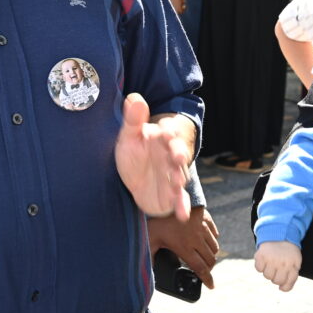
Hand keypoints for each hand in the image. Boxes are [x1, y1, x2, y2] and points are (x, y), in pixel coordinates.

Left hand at [115, 94, 191, 220]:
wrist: (138, 177)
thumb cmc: (135, 152)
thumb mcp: (130, 136)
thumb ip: (133, 119)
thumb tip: (134, 97)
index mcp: (162, 139)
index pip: (167, 133)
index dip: (168, 133)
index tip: (165, 131)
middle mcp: (171, 155)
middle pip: (177, 154)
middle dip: (178, 156)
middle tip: (177, 158)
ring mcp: (173, 174)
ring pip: (179, 176)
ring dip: (179, 179)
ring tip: (177, 184)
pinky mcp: (173, 193)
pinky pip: (180, 200)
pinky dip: (182, 206)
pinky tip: (183, 215)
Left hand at [147, 206, 219, 287]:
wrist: (166, 193)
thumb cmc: (155, 217)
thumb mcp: (149, 238)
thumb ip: (149, 257)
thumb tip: (147, 273)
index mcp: (184, 246)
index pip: (200, 268)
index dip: (207, 279)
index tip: (211, 286)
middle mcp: (196, 238)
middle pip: (210, 259)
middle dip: (209, 268)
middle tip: (205, 272)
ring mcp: (202, 227)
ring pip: (214, 247)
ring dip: (211, 255)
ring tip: (205, 258)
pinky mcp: (205, 217)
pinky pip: (215, 232)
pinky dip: (213, 240)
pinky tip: (206, 241)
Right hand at [254, 241, 301, 291]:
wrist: (280, 232)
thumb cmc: (288, 251)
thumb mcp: (295, 262)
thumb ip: (291, 276)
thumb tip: (281, 289)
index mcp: (292, 266)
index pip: (287, 285)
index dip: (284, 285)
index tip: (283, 279)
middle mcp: (282, 263)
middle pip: (276, 281)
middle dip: (276, 277)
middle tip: (277, 267)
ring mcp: (271, 259)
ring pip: (267, 276)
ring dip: (268, 271)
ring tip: (271, 262)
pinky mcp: (261, 255)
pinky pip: (258, 269)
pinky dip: (260, 265)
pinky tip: (265, 259)